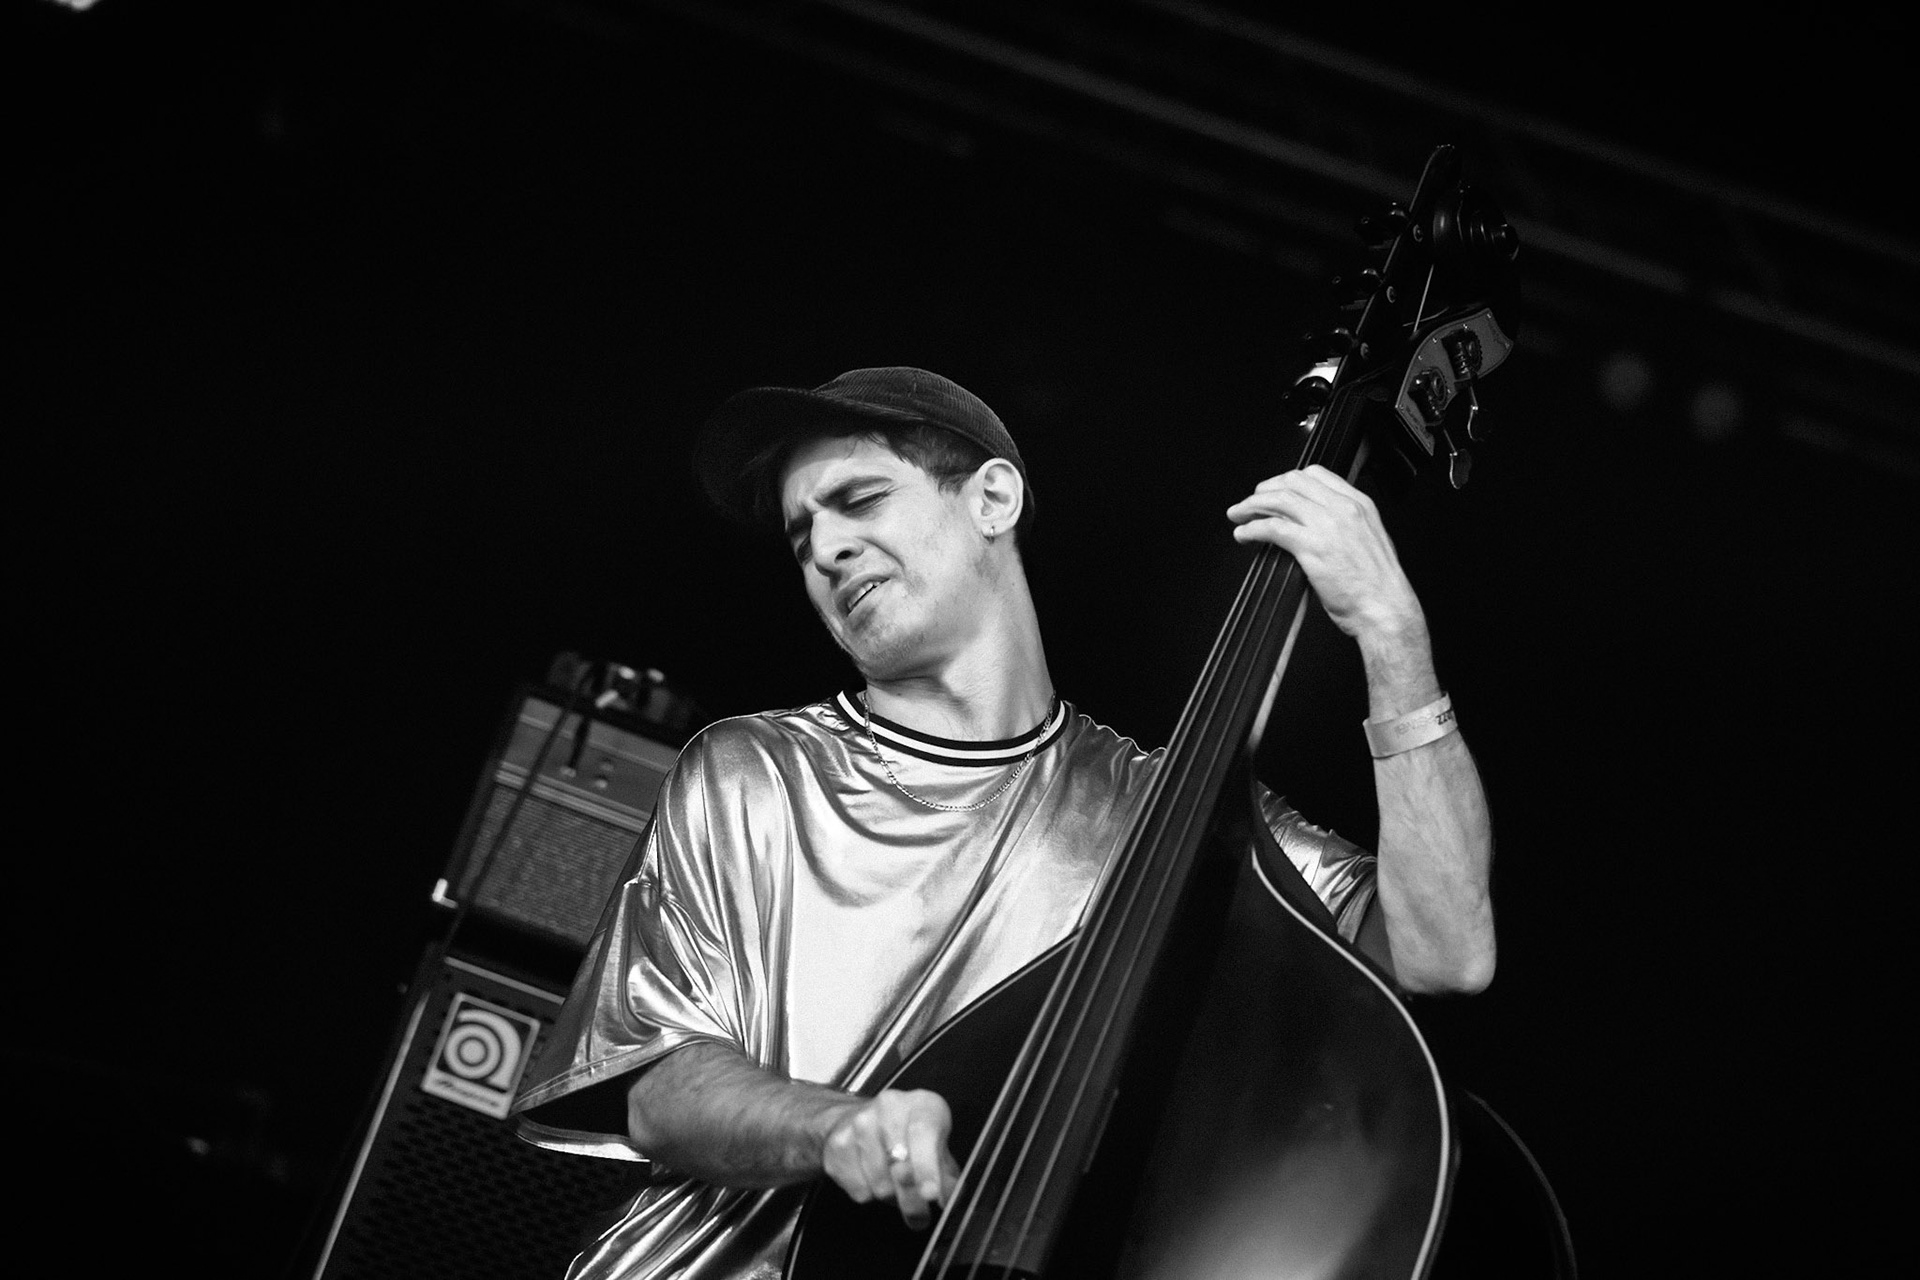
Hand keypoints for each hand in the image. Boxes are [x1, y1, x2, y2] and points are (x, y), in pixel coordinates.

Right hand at [819, 1087, 959, 1229]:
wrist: (855, 1120)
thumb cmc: (907, 1135)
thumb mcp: (935, 1147)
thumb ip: (946, 1173)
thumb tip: (949, 1199)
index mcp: (921, 1104)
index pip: (924, 1133)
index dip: (928, 1167)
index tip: (931, 1195)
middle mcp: (889, 1106)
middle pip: (900, 1165)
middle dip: (912, 1198)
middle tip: (920, 1217)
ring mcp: (859, 1124)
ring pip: (880, 1185)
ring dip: (891, 1198)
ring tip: (895, 1187)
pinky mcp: (838, 1145)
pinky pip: (859, 1190)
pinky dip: (869, 1194)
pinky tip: (872, 1178)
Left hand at [1226, 465, 1423, 643]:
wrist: (1386, 608)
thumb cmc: (1378, 584)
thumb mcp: (1369, 539)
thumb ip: (1347, 525)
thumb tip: (1319, 523)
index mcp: (1359, 504)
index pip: (1316, 474)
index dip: (1288, 479)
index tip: (1275, 489)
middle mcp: (1343, 509)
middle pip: (1293, 482)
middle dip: (1265, 488)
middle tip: (1251, 501)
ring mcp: (1327, 526)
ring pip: (1279, 500)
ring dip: (1252, 505)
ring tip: (1239, 515)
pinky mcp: (1311, 547)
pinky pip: (1272, 528)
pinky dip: (1252, 529)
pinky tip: (1244, 535)